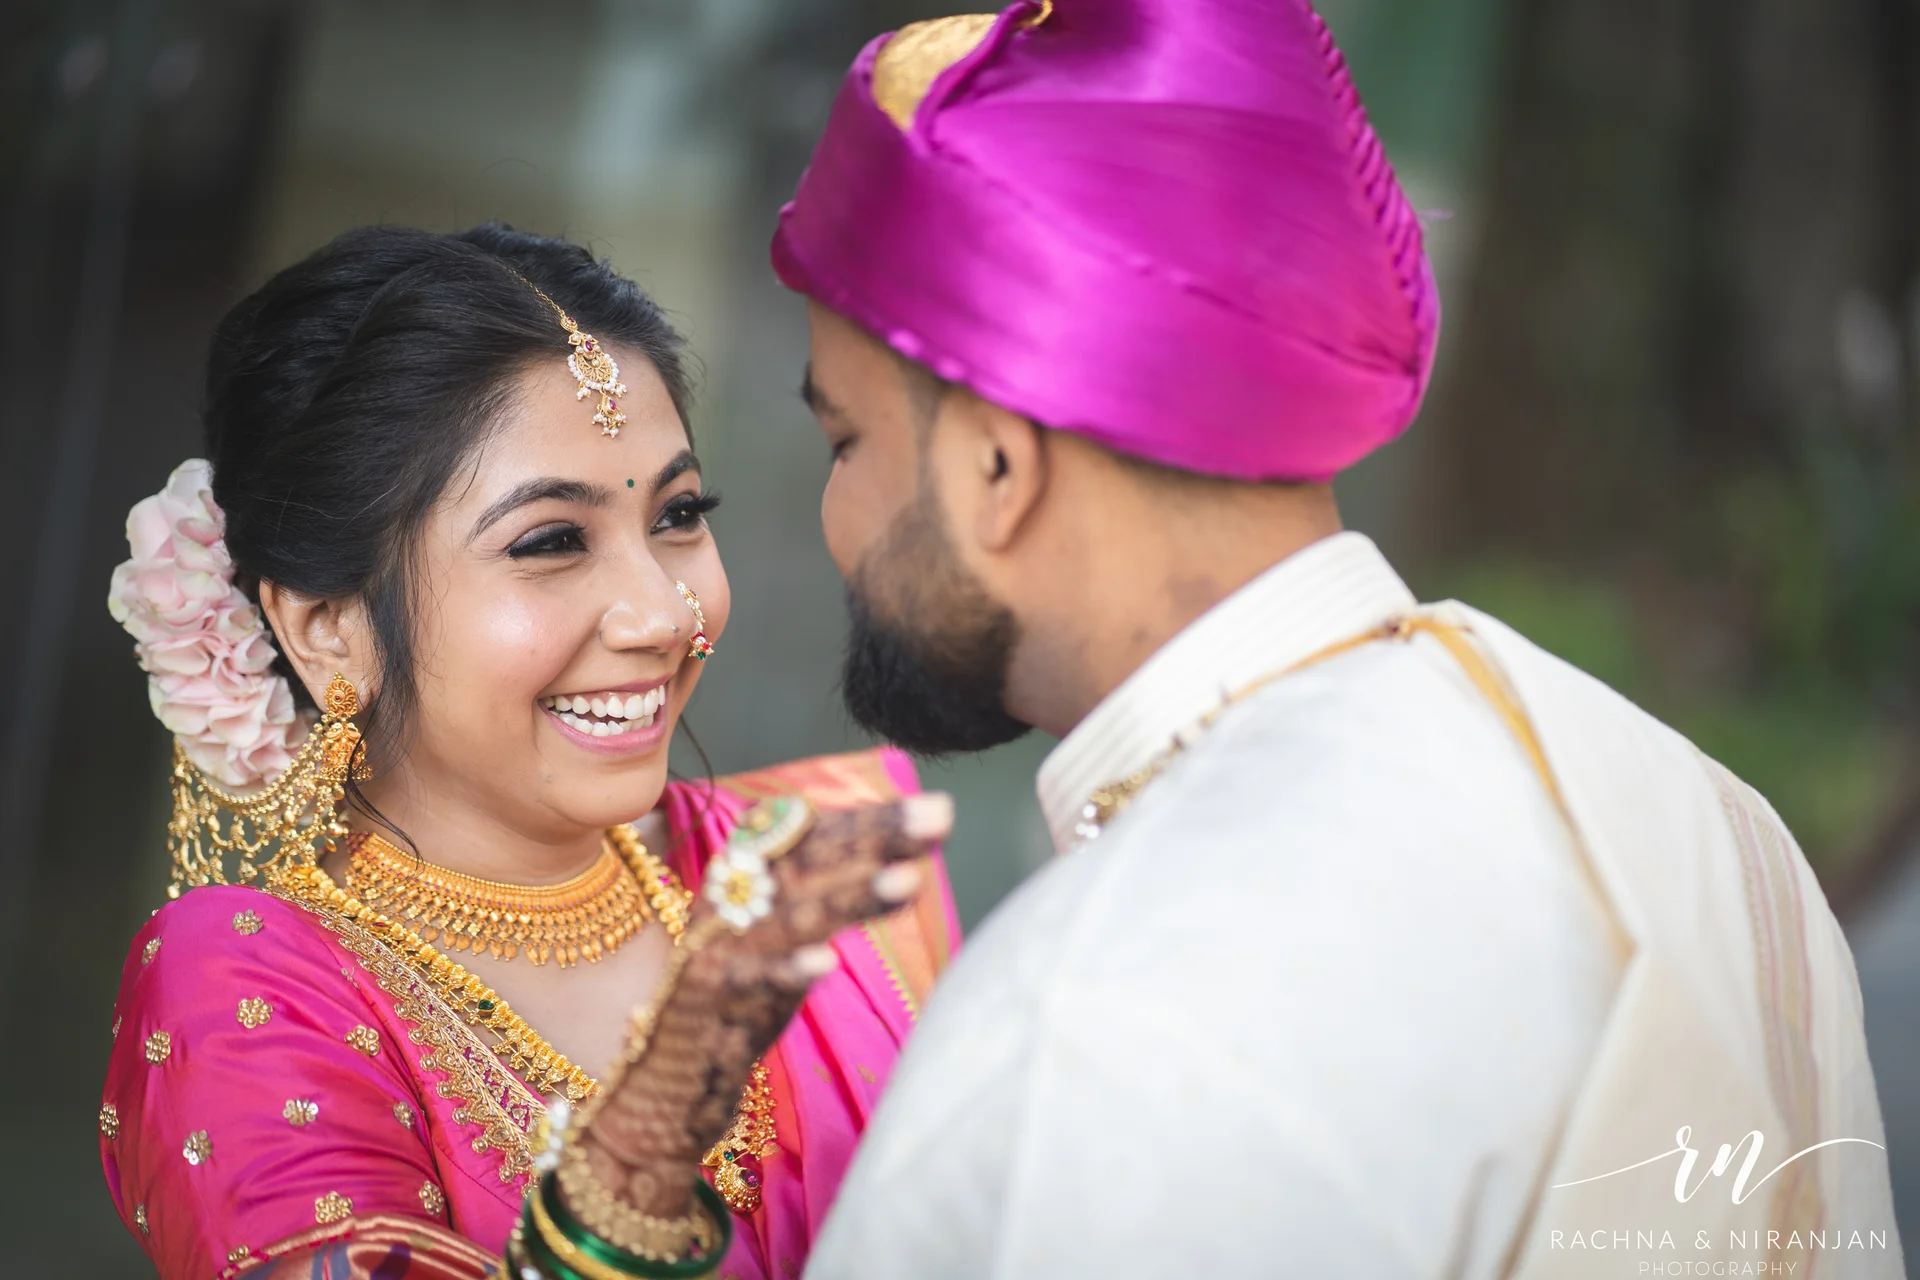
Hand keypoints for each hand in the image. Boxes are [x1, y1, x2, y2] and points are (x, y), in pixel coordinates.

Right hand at [575, 792, 953, 1216]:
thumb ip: (825, 895)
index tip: (937, 810)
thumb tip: (900, 856)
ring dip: (851, 894)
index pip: (814, 833)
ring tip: (909, 881)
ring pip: (792, 913)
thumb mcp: (785, 939)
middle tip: (940, 818)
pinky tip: (827, 962)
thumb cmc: (738, 1001)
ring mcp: (715, 947)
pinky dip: (787, 969)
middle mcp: (728, 898)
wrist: (663, 1083)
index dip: (871, 820)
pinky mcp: (705, 999)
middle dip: (876, 836)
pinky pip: (750, 980)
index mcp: (744, 875)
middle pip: (808, 857)